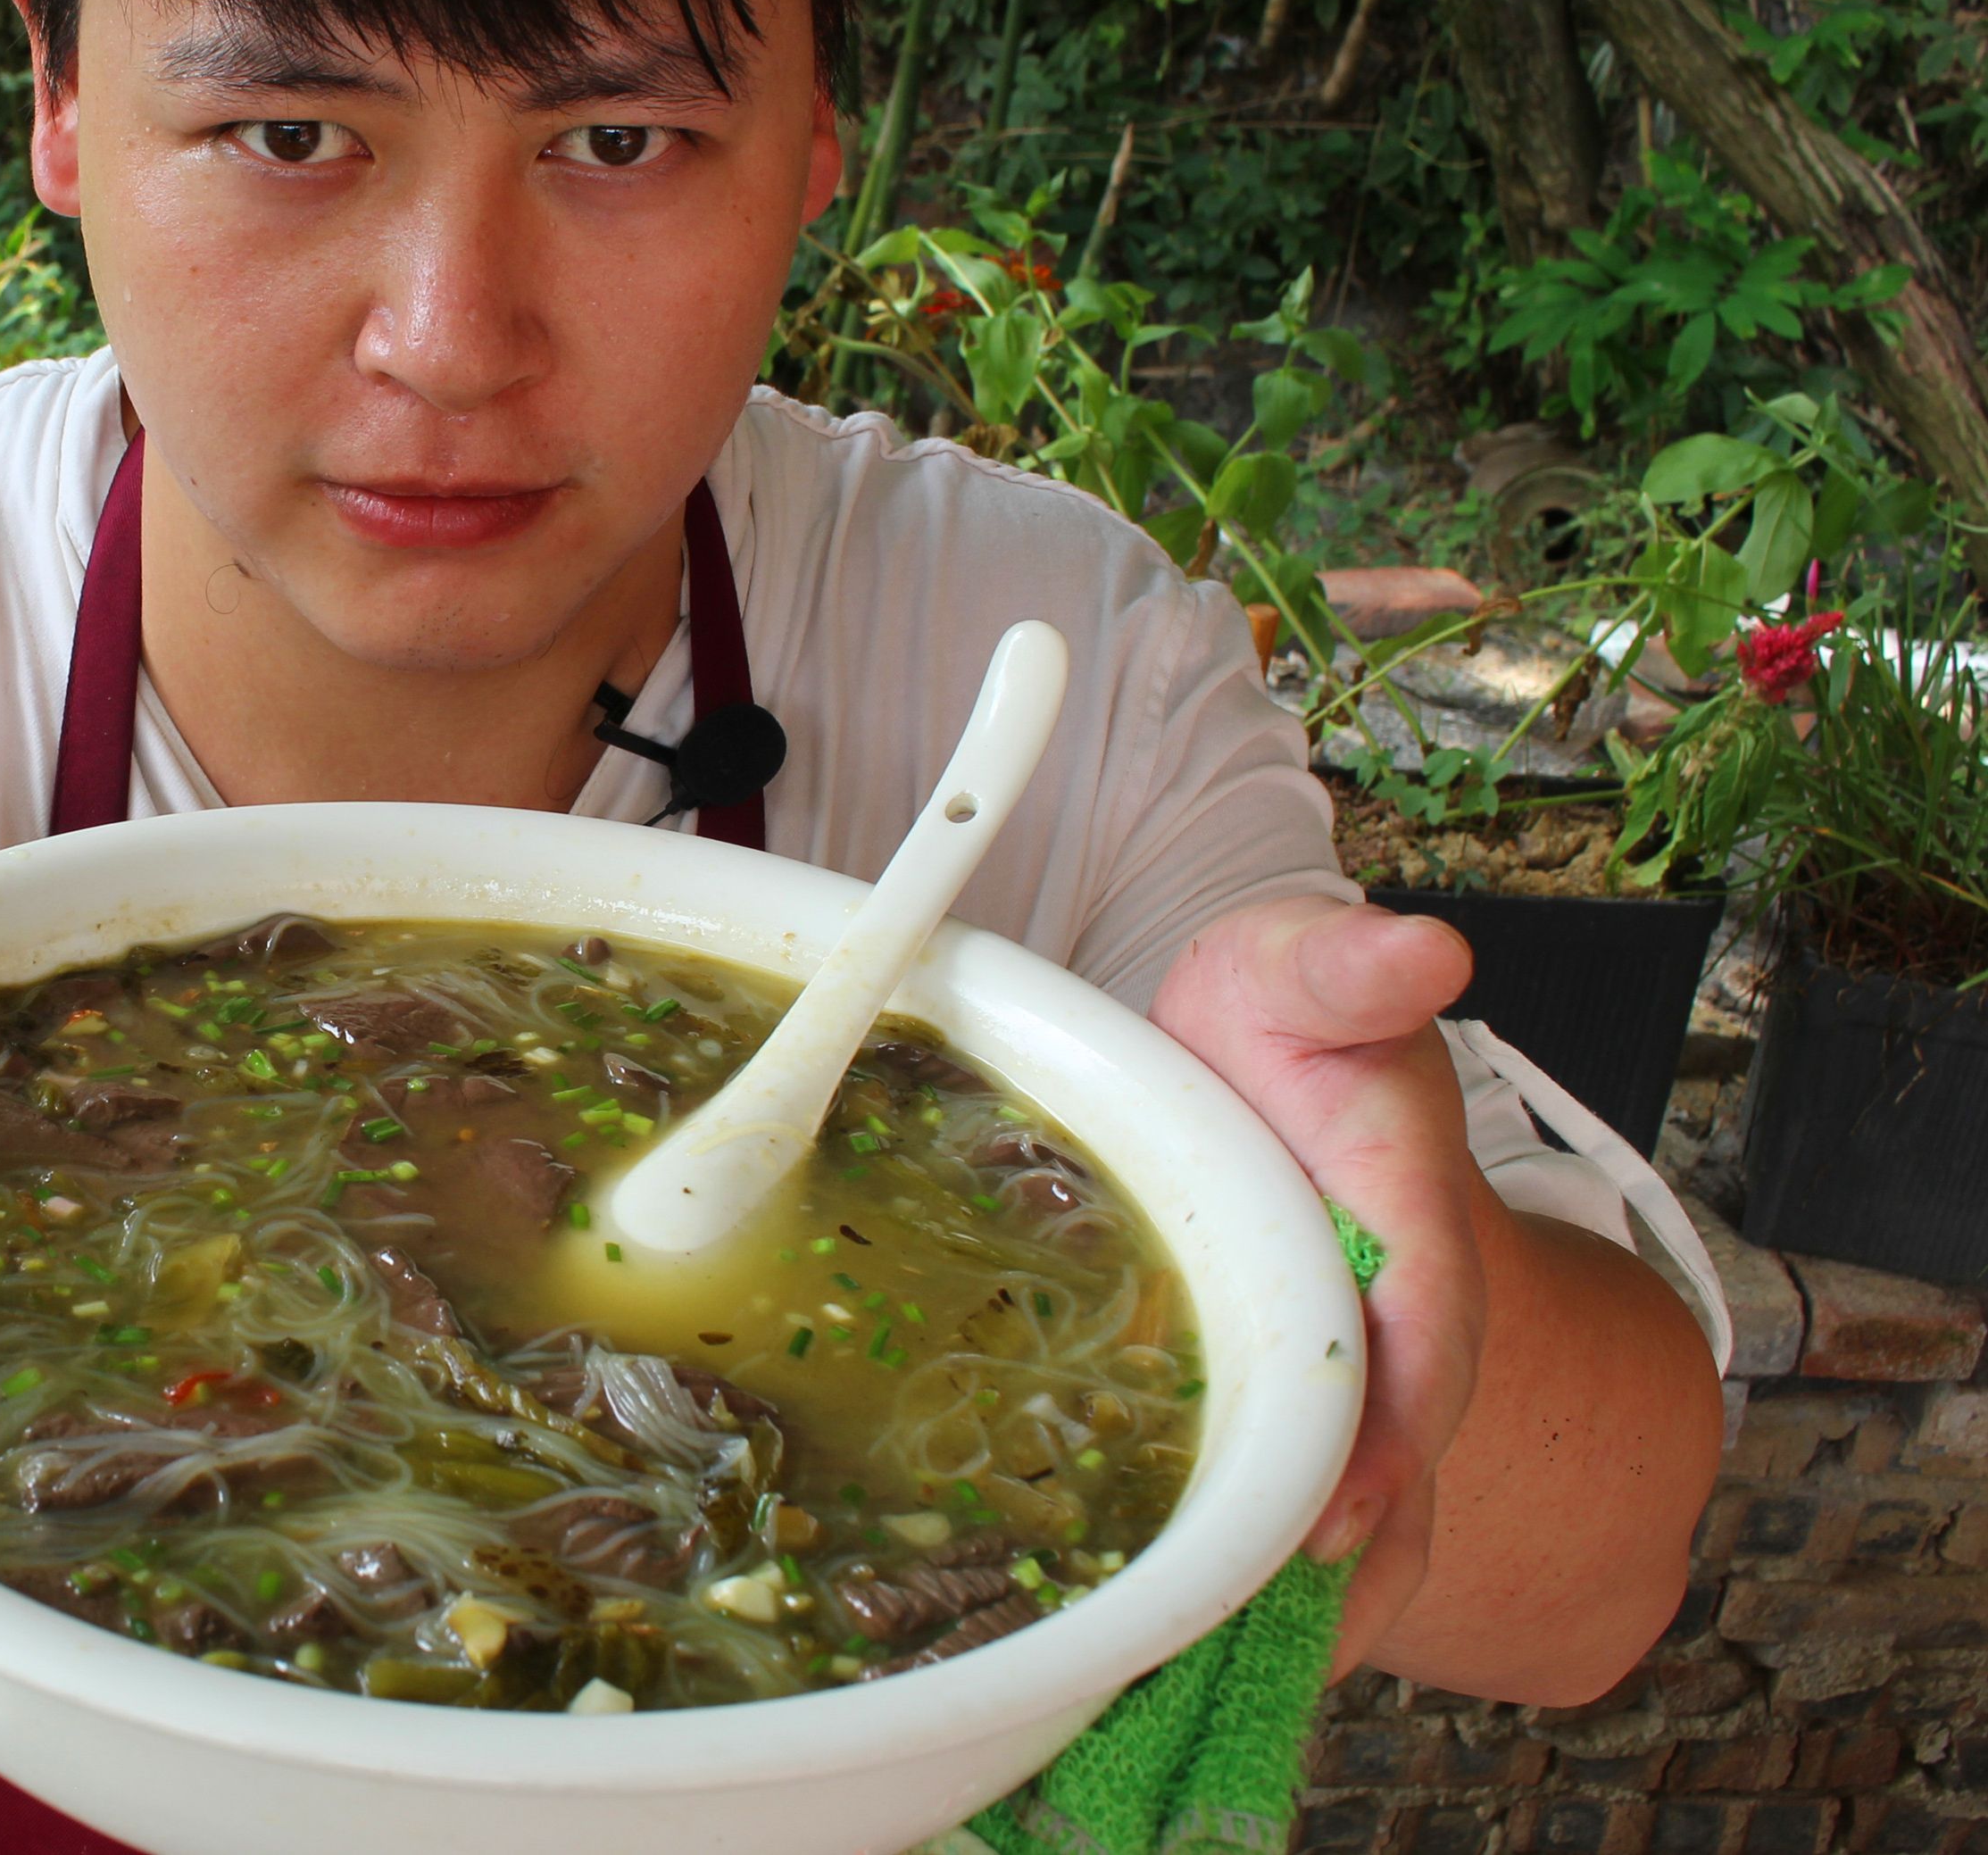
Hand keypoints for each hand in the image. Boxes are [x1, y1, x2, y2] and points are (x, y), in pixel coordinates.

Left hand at [1150, 895, 1493, 1673]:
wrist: (1271, 1049)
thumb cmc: (1285, 1014)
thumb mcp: (1302, 970)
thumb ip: (1351, 967)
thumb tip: (1418, 943)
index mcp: (1407, 1214)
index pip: (1429, 1329)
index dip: (1400, 1420)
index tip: (1358, 1504)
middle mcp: (1399, 1314)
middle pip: (1400, 1452)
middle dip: (1351, 1544)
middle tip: (1281, 1635)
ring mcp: (1358, 1369)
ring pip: (1363, 1506)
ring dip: (1306, 1593)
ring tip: (1222, 1675)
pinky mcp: (1301, 1400)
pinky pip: (1302, 1502)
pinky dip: (1259, 1580)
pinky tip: (1189, 1653)